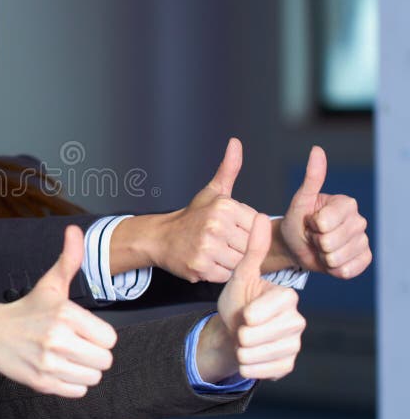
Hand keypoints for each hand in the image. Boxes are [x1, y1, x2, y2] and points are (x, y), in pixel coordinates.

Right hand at [0, 226, 117, 397]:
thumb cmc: (27, 309)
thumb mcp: (50, 284)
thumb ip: (70, 259)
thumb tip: (74, 230)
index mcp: (65, 314)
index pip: (109, 338)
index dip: (99, 335)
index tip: (84, 329)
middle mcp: (57, 340)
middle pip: (104, 360)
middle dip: (94, 353)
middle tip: (77, 344)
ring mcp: (48, 363)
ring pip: (93, 378)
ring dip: (84, 369)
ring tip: (68, 356)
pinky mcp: (41, 383)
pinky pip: (78, 391)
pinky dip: (72, 383)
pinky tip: (59, 368)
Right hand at [140, 138, 256, 282]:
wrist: (161, 238)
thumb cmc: (192, 217)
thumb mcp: (213, 192)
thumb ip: (229, 169)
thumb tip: (236, 142)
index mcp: (224, 206)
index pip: (257, 227)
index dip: (245, 231)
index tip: (229, 229)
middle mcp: (216, 225)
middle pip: (249, 246)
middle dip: (238, 248)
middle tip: (222, 243)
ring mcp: (207, 248)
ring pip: (239, 263)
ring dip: (230, 262)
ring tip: (215, 252)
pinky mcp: (200, 267)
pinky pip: (225, 276)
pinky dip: (219, 273)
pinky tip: (208, 262)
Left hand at [202, 214, 305, 381]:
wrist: (231, 332)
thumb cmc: (237, 301)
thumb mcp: (240, 275)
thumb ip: (253, 249)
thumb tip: (261, 216)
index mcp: (288, 298)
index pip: (264, 311)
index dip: (248, 314)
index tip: (244, 311)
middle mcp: (297, 321)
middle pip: (257, 334)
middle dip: (241, 332)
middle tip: (242, 326)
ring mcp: (294, 345)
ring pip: (257, 353)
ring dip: (241, 349)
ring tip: (242, 339)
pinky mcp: (287, 365)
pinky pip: (260, 370)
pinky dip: (246, 364)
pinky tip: (247, 355)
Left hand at [279, 146, 371, 278]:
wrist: (296, 246)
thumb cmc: (296, 221)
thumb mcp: (300, 201)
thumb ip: (311, 178)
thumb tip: (317, 149)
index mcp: (346, 203)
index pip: (325, 223)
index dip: (312, 226)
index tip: (309, 222)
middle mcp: (358, 220)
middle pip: (331, 241)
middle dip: (315, 242)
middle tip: (312, 237)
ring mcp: (362, 240)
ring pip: (338, 256)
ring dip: (322, 256)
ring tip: (319, 248)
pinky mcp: (363, 258)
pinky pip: (349, 269)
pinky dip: (334, 269)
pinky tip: (329, 260)